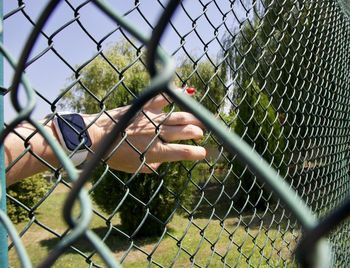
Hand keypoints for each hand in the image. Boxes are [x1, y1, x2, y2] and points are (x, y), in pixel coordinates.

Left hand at [87, 90, 205, 172]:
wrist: (96, 137)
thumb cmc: (114, 155)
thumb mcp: (135, 168)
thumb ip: (152, 165)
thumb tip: (161, 162)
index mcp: (157, 152)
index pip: (183, 152)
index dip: (196, 153)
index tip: (203, 153)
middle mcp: (158, 134)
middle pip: (186, 132)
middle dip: (197, 132)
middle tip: (201, 133)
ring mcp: (152, 119)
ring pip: (180, 117)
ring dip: (193, 118)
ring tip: (201, 119)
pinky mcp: (145, 108)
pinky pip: (163, 99)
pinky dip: (176, 95)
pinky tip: (188, 93)